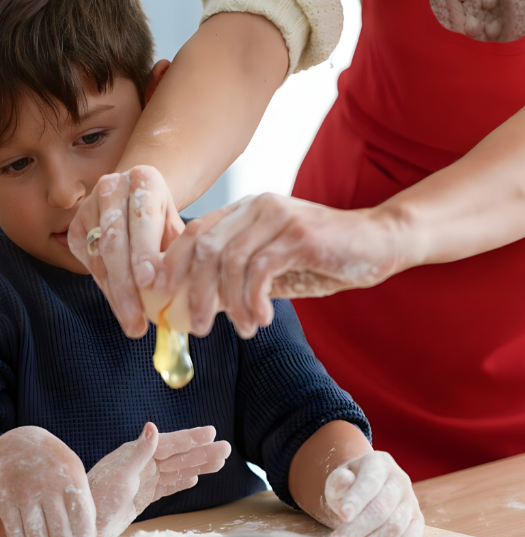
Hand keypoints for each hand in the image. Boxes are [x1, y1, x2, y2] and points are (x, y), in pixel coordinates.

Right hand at [0, 426, 97, 536]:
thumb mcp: (75, 477)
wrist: (19, 445)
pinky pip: (14, 531)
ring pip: (36, 534)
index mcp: (71, 481)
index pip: (81, 519)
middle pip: (59, 530)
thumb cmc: (56, 470)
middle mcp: (48, 487)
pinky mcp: (5, 500)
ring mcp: (25, 493)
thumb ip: (83, 507)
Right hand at [67, 165, 184, 337]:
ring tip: (131, 322)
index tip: (151, 283)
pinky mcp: (76, 228)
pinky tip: (120, 306)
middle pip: (115, 240)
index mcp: (144, 179)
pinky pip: (88, 262)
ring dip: (115, 293)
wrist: (137, 202)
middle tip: (136, 318)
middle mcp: (112, 187)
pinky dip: (105, 287)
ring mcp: (89, 207)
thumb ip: (184, 252)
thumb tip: (196, 291)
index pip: (142, 218)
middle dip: (125, 283)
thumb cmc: (165, 220)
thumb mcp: (179, 228)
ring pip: (99, 255)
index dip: (144, 252)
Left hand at [87, 422, 230, 536]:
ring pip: (176, 470)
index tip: (211, 432)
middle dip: (202, 452)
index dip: (190, 438)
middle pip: (178, 456)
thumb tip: (152, 427)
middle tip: (226, 448)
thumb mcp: (119, 475)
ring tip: (219, 462)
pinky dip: (181, 482)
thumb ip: (139, 452)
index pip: (169, 443)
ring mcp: (143, 480)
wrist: (85, 525)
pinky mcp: (142, 496)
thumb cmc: (96, 499)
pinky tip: (194, 478)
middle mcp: (141, 464)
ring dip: (198, 466)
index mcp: (135, 454)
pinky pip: (167, 486)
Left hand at [154, 192, 404, 338]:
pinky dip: (253, 301)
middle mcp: (257, 207)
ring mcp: (278, 217)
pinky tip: (261, 320)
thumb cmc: (323, 258)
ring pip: (230, 263)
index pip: (193, 233)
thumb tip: (197, 304)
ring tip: (242, 329)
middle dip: (194, 292)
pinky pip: (259, 271)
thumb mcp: (272, 269)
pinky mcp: (300, 234)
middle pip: (205, 249)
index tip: (157, 293)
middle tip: (198, 328)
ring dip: (230, 304)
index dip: (170, 263)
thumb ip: (237, 279)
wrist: (379, 243)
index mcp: (244, 211)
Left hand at [323, 451, 422, 536]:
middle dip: (357, 529)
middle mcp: (399, 480)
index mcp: (379, 463)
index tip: (343, 515)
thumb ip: (338, 481)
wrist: (367, 487)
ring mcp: (411, 500)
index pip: (369, 483)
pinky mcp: (417, 519)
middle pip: (381, 508)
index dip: (357, 499)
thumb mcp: (339, 479)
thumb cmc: (350, 484)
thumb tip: (343, 479)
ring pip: (394, 526)